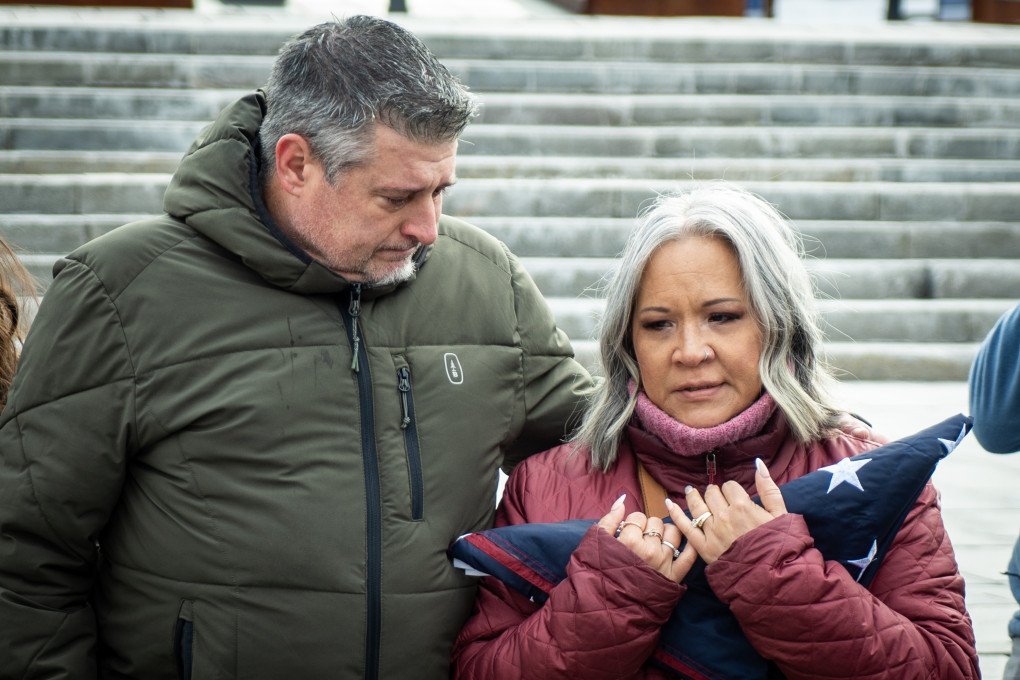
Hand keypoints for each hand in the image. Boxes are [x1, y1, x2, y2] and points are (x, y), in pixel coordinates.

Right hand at [597, 494, 697, 582]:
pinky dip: (691, 546)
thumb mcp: (596, 544)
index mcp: (630, 541)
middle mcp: (650, 550)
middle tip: (640, 538)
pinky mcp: (674, 576)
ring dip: (666, 533)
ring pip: (674, 532)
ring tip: (656, 542)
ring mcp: (664, 563)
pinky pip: (690, 556)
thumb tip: (622, 500)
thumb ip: (609, 519)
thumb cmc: (600, 574)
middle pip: (656, 523)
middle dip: (648, 527)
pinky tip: (687, 541)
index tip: (627, 532)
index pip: (638, 517)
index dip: (632, 522)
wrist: (609, 606)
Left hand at [669, 458, 786, 563]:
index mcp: (742, 506)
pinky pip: (685, 527)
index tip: (735, 498)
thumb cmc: (779, 545)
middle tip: (718, 499)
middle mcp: (724, 516)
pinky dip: (675, 514)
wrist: (772, 576)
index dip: (732, 490)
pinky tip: (669, 503)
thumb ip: (768, 488)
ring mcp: (711, 532)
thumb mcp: (780, 514)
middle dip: (715, 494)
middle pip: (712, 494)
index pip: (729, 487)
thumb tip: (757, 463)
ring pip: (697, 506)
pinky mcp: (703, 547)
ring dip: (693, 496)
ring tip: (691, 492)